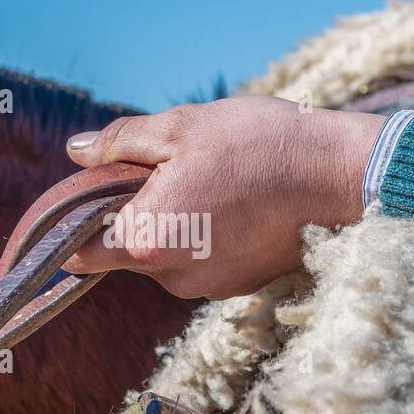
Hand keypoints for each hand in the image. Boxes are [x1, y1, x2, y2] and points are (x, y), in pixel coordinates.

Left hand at [62, 96, 383, 298]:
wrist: (342, 176)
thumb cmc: (260, 146)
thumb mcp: (181, 127)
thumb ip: (120, 143)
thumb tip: (76, 151)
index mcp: (147, 238)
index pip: (78, 253)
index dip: (71, 227)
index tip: (83, 199)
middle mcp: (173, 276)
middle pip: (124, 251)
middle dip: (133, 213)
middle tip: (163, 167)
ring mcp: (209, 285)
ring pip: (166, 255)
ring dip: (172, 222)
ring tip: (211, 179)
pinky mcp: (239, 285)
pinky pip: (201, 260)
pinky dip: (205, 234)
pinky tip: (235, 199)